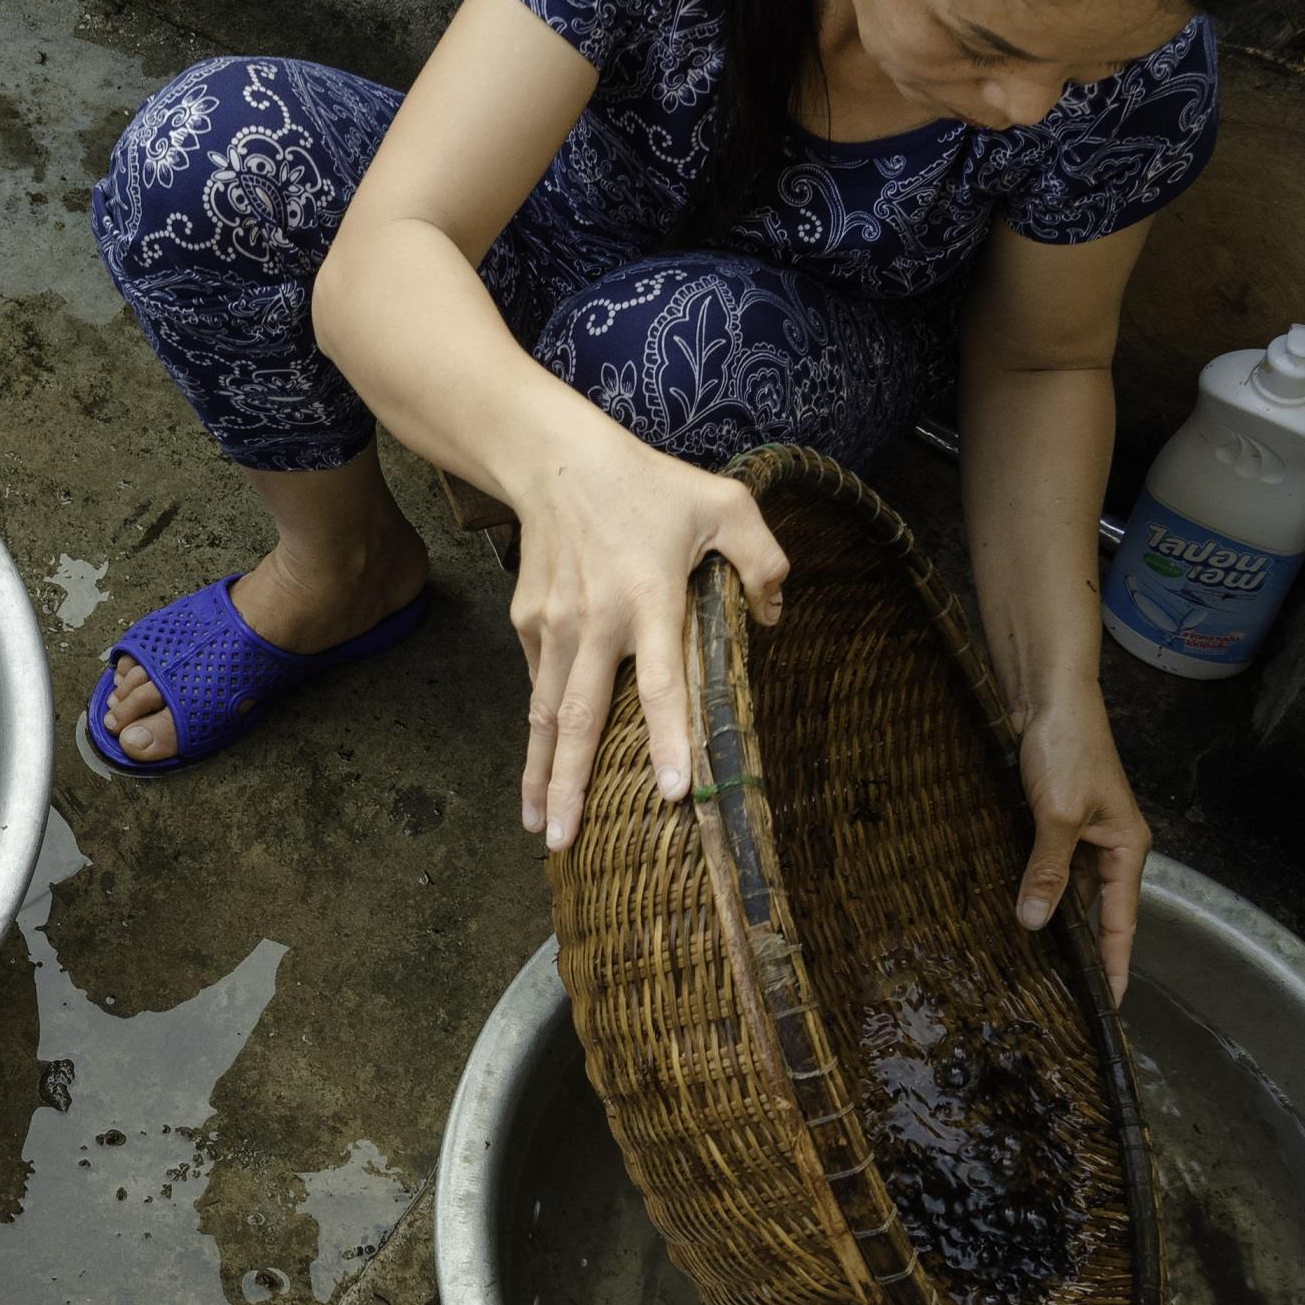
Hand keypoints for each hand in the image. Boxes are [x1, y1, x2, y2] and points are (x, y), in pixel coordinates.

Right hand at [503, 423, 790, 853]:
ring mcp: (554, 626)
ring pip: (544, 714)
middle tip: (563, 842)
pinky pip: (540, 683)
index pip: (663, 683)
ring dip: (540, 774)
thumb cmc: (647, 485)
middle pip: (577, 719)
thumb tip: (776, 614)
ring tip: (539, 827)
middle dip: (569, 785)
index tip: (675, 792)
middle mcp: (595, 621)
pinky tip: (543, 761)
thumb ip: (763, 558)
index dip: (671, 739)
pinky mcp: (528, 623)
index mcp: (649, 598)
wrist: (556, 461)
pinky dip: (541, 727)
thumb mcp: (725, 504)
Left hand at [1013, 694, 1148, 1001]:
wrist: (1048, 698)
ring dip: (1053, 916)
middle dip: (1082, 947)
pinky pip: (1048, 865)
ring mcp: (1082, 832)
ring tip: (1033, 960)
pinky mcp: (1055, 819)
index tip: (1112, 1003)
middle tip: (1063, 992)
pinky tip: (1012, 906)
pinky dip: (1034, 886)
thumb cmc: (1066, 749)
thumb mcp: (1057, 815)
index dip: (1117, 963)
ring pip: (1069, 888)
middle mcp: (1109, 846)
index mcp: (1127, 848)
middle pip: (1098, 910)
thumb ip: (1047, 870)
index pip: (1122, 922)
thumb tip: (1035, 922)